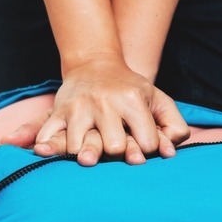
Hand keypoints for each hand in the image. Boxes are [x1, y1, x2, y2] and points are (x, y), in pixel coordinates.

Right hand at [1, 60, 188, 164]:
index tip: (141, 147)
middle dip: (117, 155)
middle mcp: (104, 103)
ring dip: (86, 156)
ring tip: (91, 156)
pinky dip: (48, 147)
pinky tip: (49, 153)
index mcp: (131, 100)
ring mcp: (79, 108)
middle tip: (115, 150)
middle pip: (114, 148)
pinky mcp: (58, 111)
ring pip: (80, 148)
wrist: (94, 65)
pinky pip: (49, 135)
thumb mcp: (157, 99)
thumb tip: (170, 154)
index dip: (147, 151)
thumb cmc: (129, 89)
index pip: (146, 143)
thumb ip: (173, 125)